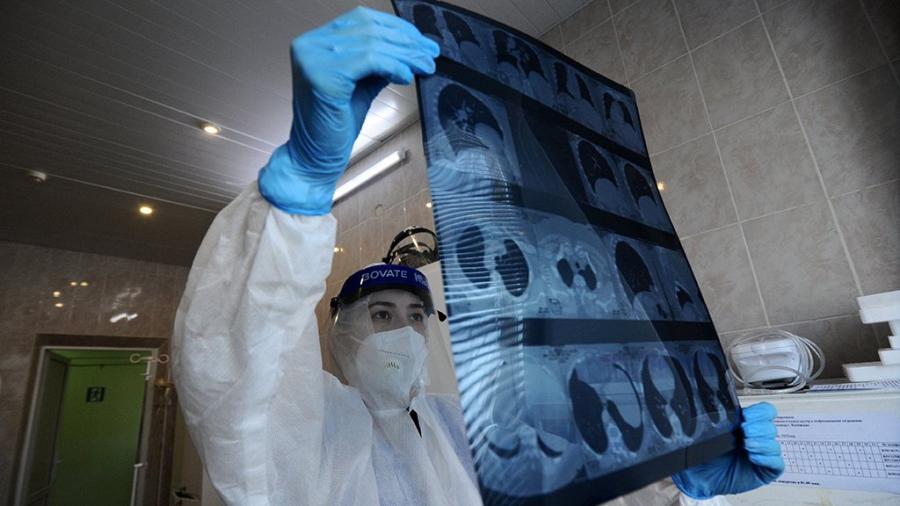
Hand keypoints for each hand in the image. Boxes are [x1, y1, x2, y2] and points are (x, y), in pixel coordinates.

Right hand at [258, 7, 439, 214]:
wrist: (315, 157)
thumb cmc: (335, 126)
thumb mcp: (362, 84)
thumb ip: (379, 62)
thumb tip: (410, 48)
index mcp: (316, 42)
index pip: (361, 18)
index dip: (395, 27)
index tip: (420, 41)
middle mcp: (310, 45)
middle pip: (369, 28)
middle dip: (406, 41)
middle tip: (430, 53)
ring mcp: (312, 59)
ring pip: (372, 43)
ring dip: (405, 54)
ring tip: (425, 66)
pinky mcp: (322, 77)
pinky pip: (368, 61)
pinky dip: (393, 66)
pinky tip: (406, 76)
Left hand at [672, 402, 783, 498]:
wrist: (702, 477)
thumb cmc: (708, 454)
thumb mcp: (712, 434)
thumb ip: (723, 422)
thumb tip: (726, 411)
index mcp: (748, 424)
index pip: (766, 411)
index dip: (759, 412)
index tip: (745, 416)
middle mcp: (758, 438)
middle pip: (771, 427)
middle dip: (758, 428)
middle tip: (744, 431)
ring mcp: (764, 455)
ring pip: (774, 445)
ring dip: (761, 443)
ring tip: (746, 445)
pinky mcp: (767, 471)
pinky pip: (777, 463)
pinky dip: (766, 459)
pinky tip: (753, 458)